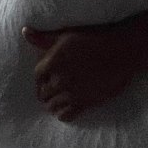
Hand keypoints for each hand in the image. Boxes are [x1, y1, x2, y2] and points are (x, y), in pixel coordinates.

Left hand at [24, 25, 142, 121]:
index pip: (37, 76)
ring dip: (52, 105)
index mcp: (53, 62)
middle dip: (45, 93)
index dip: (40, 79)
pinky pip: (66, 115)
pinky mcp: (85, 102)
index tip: (43, 81)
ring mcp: (72, 92)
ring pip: (52, 106)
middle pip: (44, 93)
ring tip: (55, 103)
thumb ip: (44, 37)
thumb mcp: (67, 34)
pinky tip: (65, 111)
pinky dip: (63, 114)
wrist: (122, 52)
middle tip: (49, 93)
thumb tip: (25, 32)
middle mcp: (60, 79)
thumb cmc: (95, 38)